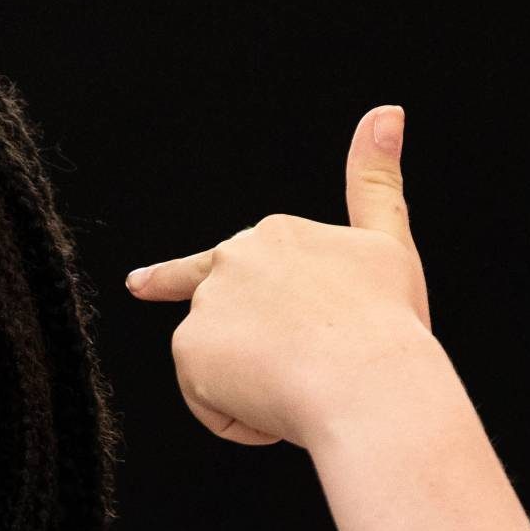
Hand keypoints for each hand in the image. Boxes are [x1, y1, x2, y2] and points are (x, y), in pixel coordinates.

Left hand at [126, 107, 439, 448]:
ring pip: (218, 368)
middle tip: (305, 374)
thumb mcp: (389, 247)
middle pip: (225, 325)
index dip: (186, 281)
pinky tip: (281, 412)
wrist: (371, 380)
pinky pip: (210, 404)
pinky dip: (242, 419)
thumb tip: (387, 111)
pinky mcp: (192, 349)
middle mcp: (232, 258)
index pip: (227, 263)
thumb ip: (375, 182)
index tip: (140, 286)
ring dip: (254, 391)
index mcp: (276, 234)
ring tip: (305, 393)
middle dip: (250, 356)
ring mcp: (207, 302)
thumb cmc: (389, 325)